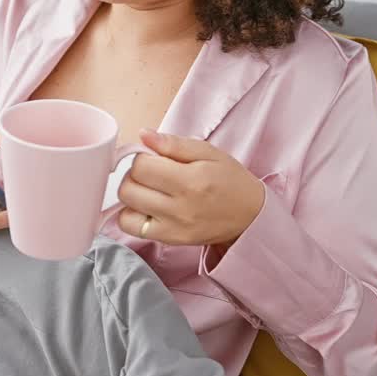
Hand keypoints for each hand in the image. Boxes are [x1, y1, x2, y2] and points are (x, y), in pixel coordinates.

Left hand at [116, 129, 264, 246]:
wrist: (250, 216)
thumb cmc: (230, 180)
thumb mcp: (208, 152)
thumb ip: (173, 143)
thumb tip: (143, 134)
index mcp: (190, 180)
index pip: (141, 166)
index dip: (143, 157)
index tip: (154, 158)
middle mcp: (179, 207)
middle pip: (129, 188)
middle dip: (134, 175)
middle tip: (151, 173)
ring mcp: (173, 227)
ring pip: (125, 209)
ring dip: (131, 195)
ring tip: (149, 189)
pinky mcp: (170, 240)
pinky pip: (132, 228)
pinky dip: (131, 216)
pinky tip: (146, 207)